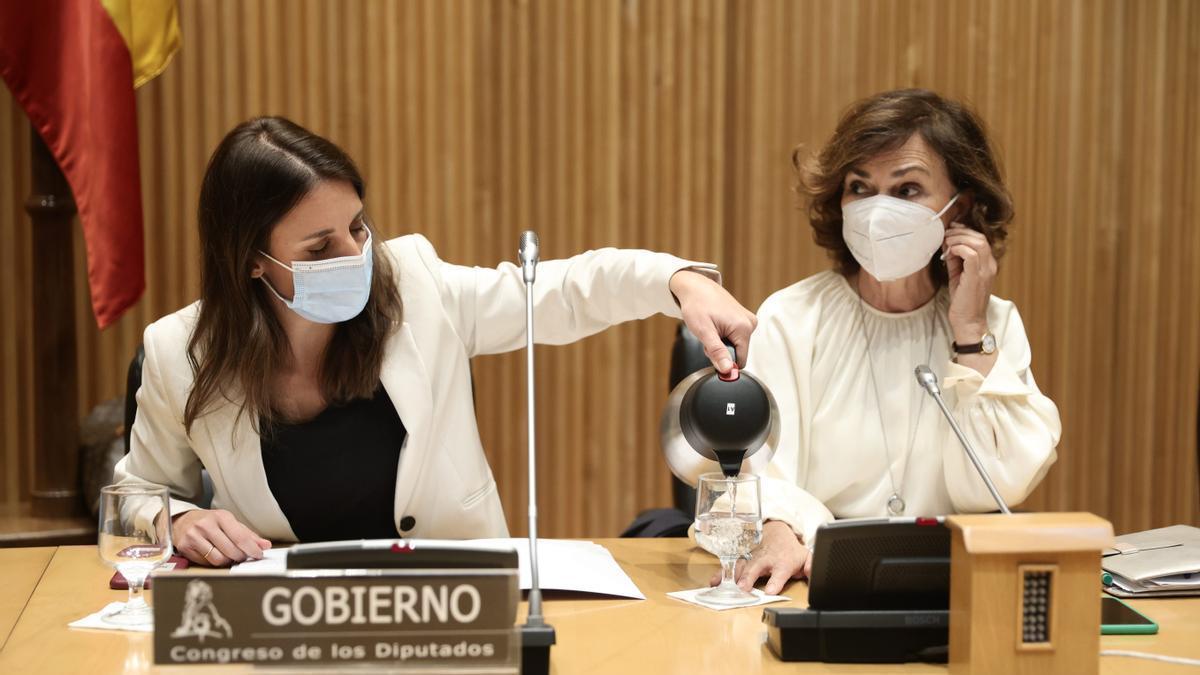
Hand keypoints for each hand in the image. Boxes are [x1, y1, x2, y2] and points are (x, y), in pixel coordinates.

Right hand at [172, 509, 270, 566]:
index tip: (258, 554)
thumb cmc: (209, 522)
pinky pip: (206, 562)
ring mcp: (194, 536)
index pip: (240, 537)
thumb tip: (265, 545)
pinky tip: (215, 555)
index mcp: (221, 516)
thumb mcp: (229, 522)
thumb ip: (247, 534)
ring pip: (218, 559)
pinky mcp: (185, 547)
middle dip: (240, 556)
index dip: (252, 549)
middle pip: (231, 550)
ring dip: (227, 561)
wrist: (182, 521)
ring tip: (228, 555)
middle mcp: (206, 525)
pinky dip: (214, 562)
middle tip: (242, 556)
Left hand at [669, 270, 756, 375]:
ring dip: (721, 343)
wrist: (695, 287)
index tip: (711, 351)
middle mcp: (750, 323)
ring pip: (735, 346)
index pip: (740, 361)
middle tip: (708, 337)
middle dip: (721, 351)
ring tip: (711, 328)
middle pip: (738, 353)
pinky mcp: (744, 319)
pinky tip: (715, 325)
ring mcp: (748, 320)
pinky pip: (735, 337)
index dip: (724, 361)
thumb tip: (728, 370)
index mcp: (744, 327)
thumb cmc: (697, 304)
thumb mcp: (704, 332)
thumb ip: (717, 352)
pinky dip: (724, 336)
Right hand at [710, 520, 810, 594]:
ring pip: (741, 566)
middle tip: (743, 587)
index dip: (776, 581)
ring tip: (724, 586)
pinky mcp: (742, 557)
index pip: (780, 572)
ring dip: (733, 576)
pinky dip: (721, 573)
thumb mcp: (805, 557)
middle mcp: (765, 559)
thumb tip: (816, 574)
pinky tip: (714, 581)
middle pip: (756, 567)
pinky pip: (731, 565)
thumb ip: (812, 567)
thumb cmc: (789, 550)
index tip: (771, 591)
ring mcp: (752, 557)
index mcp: (782, 562)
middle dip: (749, 577)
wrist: (776, 531)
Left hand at [943, 223, 996, 341]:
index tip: (950, 230)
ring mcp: (985, 271)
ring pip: (978, 242)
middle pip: (980, 237)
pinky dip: (959, 249)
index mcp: (987, 264)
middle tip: (946, 235)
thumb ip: (955, 258)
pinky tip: (950, 253)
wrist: (968, 321)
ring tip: (947, 244)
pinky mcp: (976, 277)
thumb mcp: (958, 274)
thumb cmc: (963, 300)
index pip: (981, 239)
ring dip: (959, 239)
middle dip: (961, 232)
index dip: (965, 231)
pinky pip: (971, 254)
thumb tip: (947, 242)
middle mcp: (990, 265)